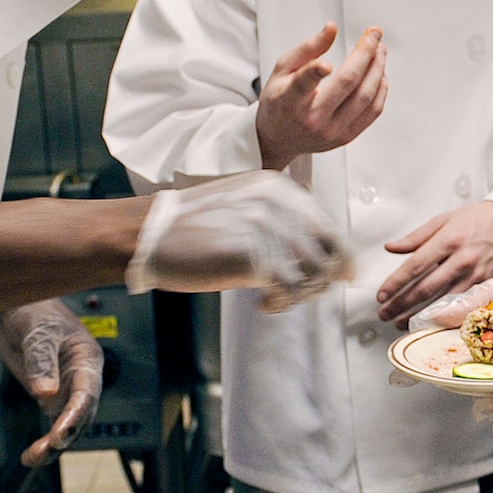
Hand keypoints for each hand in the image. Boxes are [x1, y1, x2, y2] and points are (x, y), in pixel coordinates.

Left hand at [0, 300, 105, 466]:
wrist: (14, 308)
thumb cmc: (33, 310)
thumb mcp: (37, 331)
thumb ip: (41, 360)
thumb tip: (45, 392)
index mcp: (86, 358)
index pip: (86, 393)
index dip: (75, 416)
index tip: (60, 434)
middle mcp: (81, 377)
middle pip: (81, 415)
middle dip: (64, 435)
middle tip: (45, 449)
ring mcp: (66, 389)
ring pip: (68, 425)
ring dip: (53, 444)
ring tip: (33, 457)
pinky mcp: (51, 397)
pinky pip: (53, 424)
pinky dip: (44, 442)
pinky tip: (31, 455)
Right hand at [126, 170, 352, 311]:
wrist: (149, 233)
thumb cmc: (192, 226)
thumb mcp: (243, 205)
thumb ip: (279, 219)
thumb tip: (316, 252)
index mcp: (277, 188)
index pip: (327, 224)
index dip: (340, 255)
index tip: (343, 275)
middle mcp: (276, 202)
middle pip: (327, 249)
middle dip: (323, 279)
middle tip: (304, 294)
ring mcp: (264, 226)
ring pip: (312, 271)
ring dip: (300, 294)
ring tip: (278, 300)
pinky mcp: (251, 254)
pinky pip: (288, 287)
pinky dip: (282, 303)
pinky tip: (265, 305)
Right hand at [255, 22, 387, 171]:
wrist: (280, 138)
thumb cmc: (280, 101)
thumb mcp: (282, 70)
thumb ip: (307, 48)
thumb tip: (331, 28)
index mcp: (290, 101)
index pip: (303, 84)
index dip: (315, 73)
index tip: (326, 63)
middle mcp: (312, 119)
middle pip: (347, 83)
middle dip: (365, 53)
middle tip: (373, 35)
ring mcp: (332, 131)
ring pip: (365, 97)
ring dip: (377, 68)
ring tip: (379, 50)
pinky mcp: (346, 137)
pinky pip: (373, 111)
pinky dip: (380, 89)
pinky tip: (379, 73)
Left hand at [376, 202, 492, 327]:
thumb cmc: (476, 219)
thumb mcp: (443, 220)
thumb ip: (415, 237)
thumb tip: (391, 248)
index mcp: (448, 240)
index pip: (415, 266)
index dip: (396, 283)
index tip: (381, 295)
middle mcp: (462, 259)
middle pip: (425, 288)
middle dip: (401, 304)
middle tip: (384, 313)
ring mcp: (475, 275)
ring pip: (442, 302)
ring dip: (418, 315)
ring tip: (399, 322)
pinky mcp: (485, 285)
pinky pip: (460, 305)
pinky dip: (441, 316)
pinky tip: (428, 322)